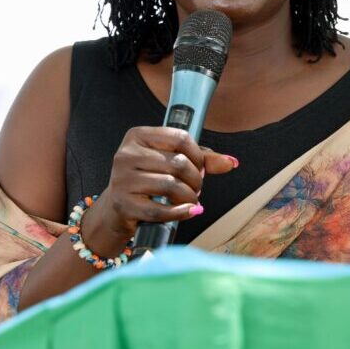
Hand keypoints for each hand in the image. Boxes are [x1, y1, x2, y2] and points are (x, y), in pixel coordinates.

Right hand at [83, 127, 235, 255]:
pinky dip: (181, 213)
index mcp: (138, 136)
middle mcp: (126, 154)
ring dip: (190, 197)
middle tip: (196, 187)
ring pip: (171, 186)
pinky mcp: (123, 204)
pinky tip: (189, 211)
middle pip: (178, 163)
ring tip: (190, 199)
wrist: (118, 208)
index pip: (180, 138)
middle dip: (196, 179)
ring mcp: (122, 179)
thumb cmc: (148, 180)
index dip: (198, 155)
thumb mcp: (170, 161)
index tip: (200, 167)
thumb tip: (231, 162)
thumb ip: (202, 159)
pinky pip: (161, 210)